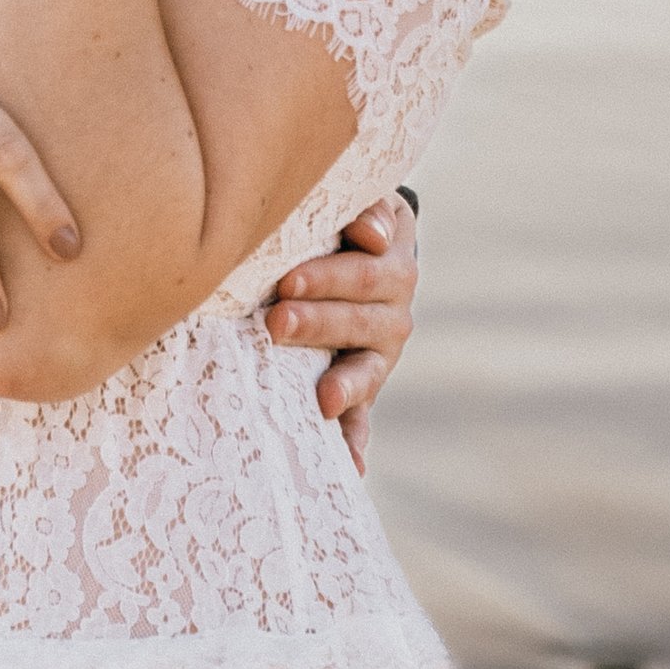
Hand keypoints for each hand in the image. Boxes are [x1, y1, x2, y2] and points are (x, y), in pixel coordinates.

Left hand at [261, 199, 416, 473]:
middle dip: (318, 322)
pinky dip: (357, 441)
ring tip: (320, 396)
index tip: (288, 280)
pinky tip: (353, 465)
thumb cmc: (339, 221)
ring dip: (344, 383)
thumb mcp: (355, 203)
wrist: (356, 251)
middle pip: (360, 317)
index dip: (329, 275)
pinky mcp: (365, 387)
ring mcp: (380, 354)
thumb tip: (371, 231)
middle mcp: (394, 310)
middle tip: (275, 321)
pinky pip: (363, 418)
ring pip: (368, 369)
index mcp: (391, 261)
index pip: (367, 268)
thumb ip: (364, 209)